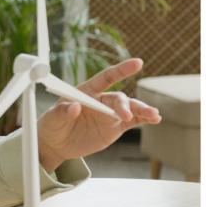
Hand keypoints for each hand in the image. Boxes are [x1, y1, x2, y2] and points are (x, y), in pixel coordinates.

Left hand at [37, 58, 161, 171]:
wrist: (56, 144)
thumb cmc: (52, 125)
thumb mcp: (52, 118)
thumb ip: (62, 111)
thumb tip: (75, 107)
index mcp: (87, 91)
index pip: (106, 77)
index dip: (122, 69)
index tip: (138, 63)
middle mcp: (101, 100)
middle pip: (118, 98)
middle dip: (124, 105)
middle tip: (126, 116)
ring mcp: (110, 114)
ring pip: (130, 109)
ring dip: (143, 110)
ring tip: (154, 115)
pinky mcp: (115, 127)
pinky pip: (133, 121)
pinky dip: (144, 119)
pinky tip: (155, 119)